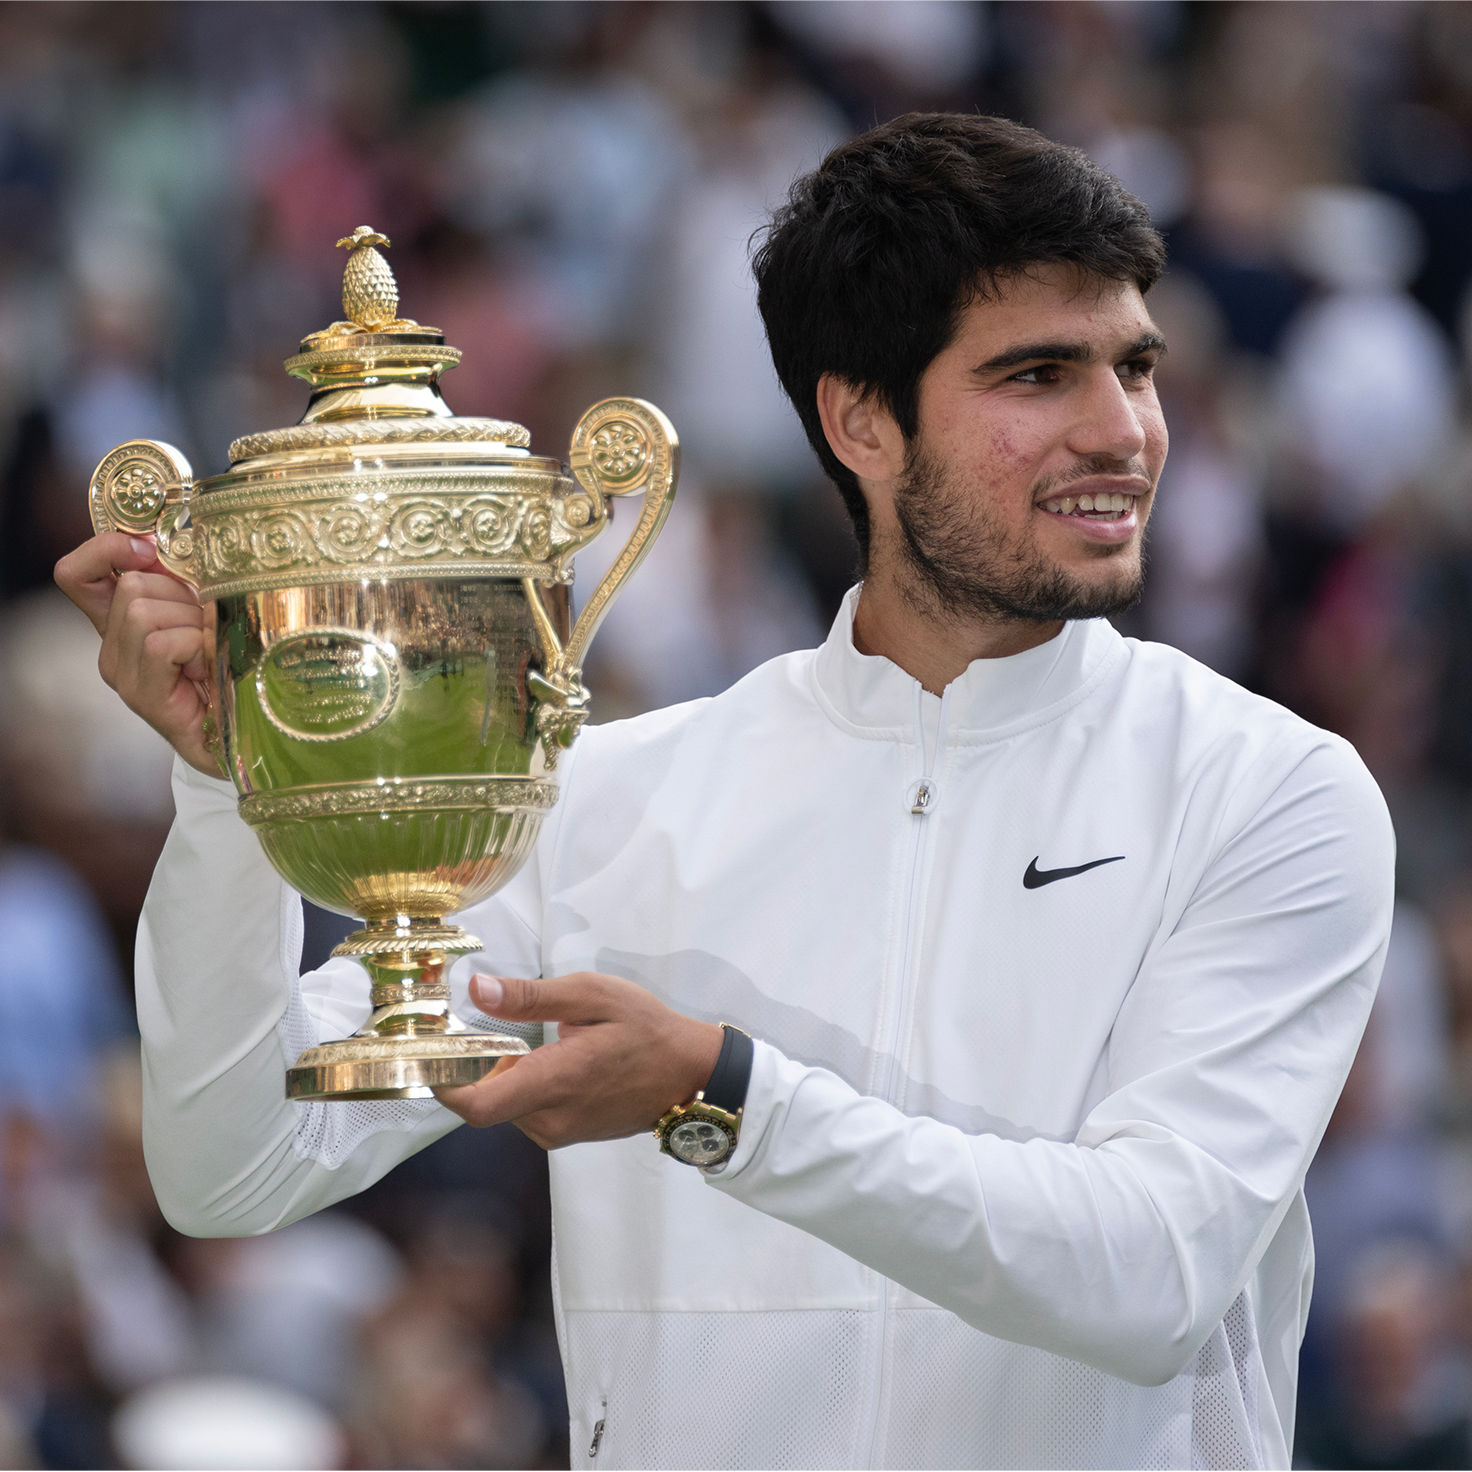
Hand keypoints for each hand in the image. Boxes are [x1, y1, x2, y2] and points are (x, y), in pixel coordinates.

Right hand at [54, 532, 222, 776]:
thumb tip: (179, 544)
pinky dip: (196, 646)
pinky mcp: (141, 693)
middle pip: (132, 586)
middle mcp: (112, 646)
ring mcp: (122, 672)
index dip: (105, 549)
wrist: (242, 736)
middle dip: (182, 596)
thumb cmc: (229, 672)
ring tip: (211, 652)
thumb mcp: (206, 615)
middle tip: (208, 630)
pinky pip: (163, 644)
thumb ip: (184, 584)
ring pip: (145, 612)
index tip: (148, 550)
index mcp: (121, 623)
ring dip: (194, 623)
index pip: (76, 574)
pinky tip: (208, 667)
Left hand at [434, 972, 723, 1149]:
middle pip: (485, 1100)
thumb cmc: (646, 1029)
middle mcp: (549, 1118)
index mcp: (553, 1083)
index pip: (476, 1106)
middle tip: (472, 1024)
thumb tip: (477, 989)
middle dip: (474, 1066)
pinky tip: (543, 1056)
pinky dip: (522, 1084)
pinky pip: (526, 1110)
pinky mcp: (566, 1134)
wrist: (689, 1074)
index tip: (430, 1051)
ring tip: (519, 1035)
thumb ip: (531, 997)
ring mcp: (558, 1131)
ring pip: (505, 1105)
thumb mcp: (592, 995)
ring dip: (501, 1074)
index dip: (442, 1083)